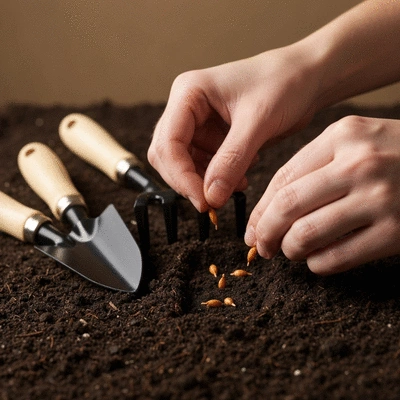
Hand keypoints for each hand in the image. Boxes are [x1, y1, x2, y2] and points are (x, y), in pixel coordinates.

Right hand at [148, 44, 319, 211]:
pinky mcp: (212, 135)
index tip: (204, 201)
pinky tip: (240, 177)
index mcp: (189, 93)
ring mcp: (199, 122)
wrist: (307, 77)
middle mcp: (187, 107)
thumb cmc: (285, 82)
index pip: (168, 143)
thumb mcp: (258, 121)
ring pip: (184, 163)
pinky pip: (204, 164)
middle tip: (213, 202)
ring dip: (205, 181)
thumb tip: (211, 197)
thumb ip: (232, 160)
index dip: (181, 177)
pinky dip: (217, 178)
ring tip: (236, 184)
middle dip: (189, 181)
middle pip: (168, 155)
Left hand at [245, 115, 399, 274]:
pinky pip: (337, 257)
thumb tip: (267, 210)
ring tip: (289, 252)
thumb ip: (312, 167)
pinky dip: (317, 264)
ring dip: (289, 250)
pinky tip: (317, 261)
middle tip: (262, 246)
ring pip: (306, 234)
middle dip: (265, 232)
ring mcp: (381, 198)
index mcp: (343, 135)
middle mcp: (360, 163)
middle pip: (288, 206)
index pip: (282, 178)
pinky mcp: (397, 232)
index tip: (251, 228)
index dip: (260, 209)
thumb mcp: (355, 143)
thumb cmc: (396, 156)